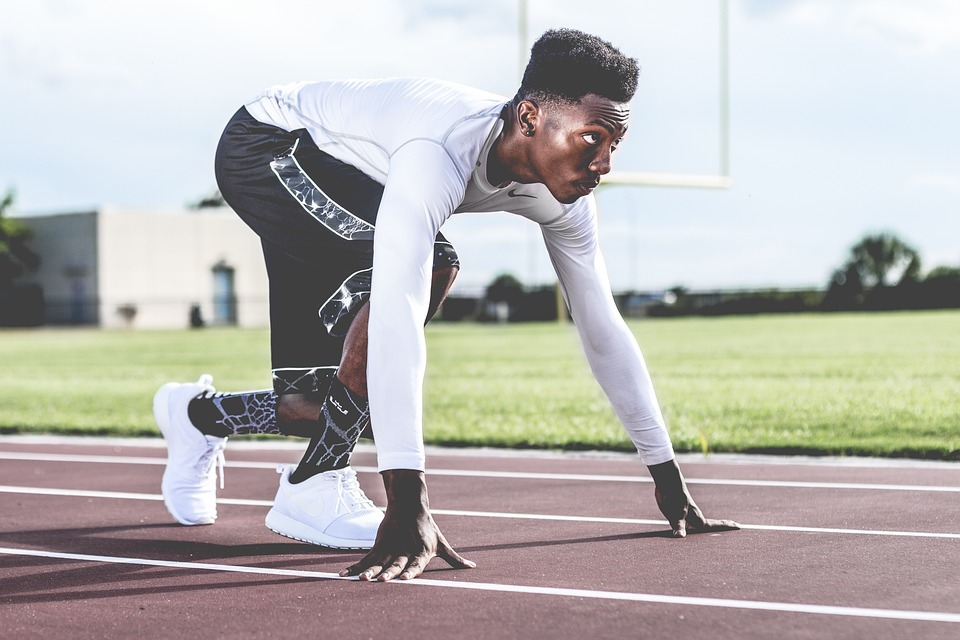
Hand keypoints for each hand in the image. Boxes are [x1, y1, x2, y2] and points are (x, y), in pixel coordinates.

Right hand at [339, 469, 474, 580]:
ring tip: (361, 579)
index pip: (417, 563)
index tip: (405, 578)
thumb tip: (473, 567)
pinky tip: (345, 575)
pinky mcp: (380, 544)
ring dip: (369, 571)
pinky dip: (355, 567)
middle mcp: (406, 550)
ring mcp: (391, 547)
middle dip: (389, 572)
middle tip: (382, 580)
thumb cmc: (428, 528)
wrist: (409, 504)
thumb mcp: (442, 543)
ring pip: (379, 561)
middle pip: (396, 563)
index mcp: (422, 551)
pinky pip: (367, 558)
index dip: (411, 571)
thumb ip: (455, 559)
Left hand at [648, 459, 739, 537]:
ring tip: (714, 533)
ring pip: (699, 525)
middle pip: (711, 525)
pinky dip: (690, 528)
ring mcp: (688, 515)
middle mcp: (695, 518)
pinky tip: (688, 530)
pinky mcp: (679, 513)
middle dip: (722, 527)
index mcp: (698, 520)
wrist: (667, 484)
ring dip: (707, 528)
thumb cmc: (674, 499)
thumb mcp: (676, 515)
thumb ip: (678, 526)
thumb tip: (680, 536)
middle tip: (735, 526)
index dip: (727, 526)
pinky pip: (687, 524)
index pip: (716, 525)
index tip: (739, 526)